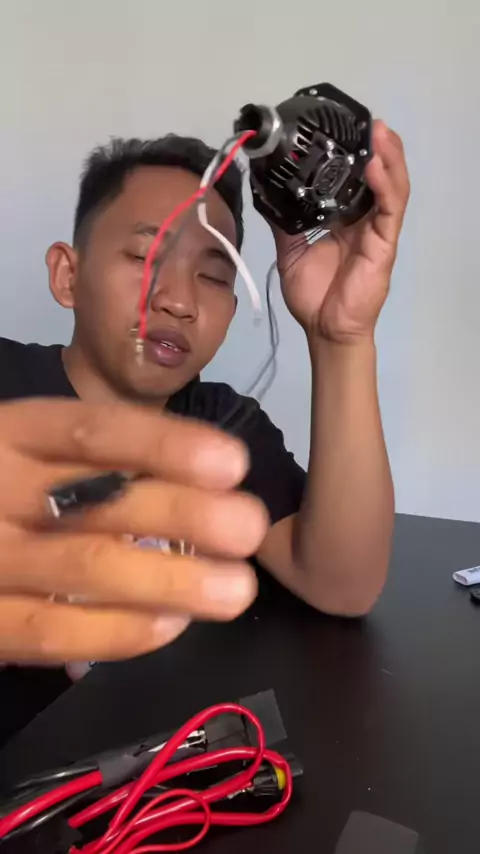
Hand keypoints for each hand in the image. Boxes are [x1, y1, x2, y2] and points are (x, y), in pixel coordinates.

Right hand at [0, 400, 266, 663]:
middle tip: (248, 528)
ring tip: (236, 590)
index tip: (232, 463)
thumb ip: (89, 458)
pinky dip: (115, 633)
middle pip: (96, 501)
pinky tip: (171, 626)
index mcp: (10, 434)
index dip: (164, 446)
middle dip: (182, 515)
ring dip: (168, 581)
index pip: (92, 432)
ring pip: (81, 569)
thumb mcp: (25, 450)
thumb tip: (202, 476)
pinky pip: (48, 632)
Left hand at [273, 121, 409, 344]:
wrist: (324, 329)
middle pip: (376, 175)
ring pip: (391, 185)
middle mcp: (363, 220)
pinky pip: (389, 209)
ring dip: (387, 156)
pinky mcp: (384, 244)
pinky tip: (375, 165)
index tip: (337, 128)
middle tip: (362, 119)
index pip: (352, 179)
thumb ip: (284, 222)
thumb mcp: (291, 250)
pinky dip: (384, 184)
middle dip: (373, 146)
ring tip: (378, 131)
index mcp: (343, 220)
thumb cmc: (313, 294)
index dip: (350, 153)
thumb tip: (265, 193)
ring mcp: (376, 230)